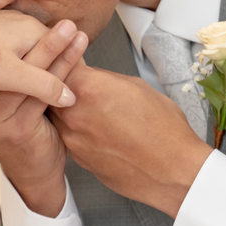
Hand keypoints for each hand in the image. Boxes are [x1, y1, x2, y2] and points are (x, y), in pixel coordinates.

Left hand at [51, 66, 212, 218]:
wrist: (173, 171)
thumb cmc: (163, 128)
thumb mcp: (136, 86)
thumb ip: (103, 78)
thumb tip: (89, 75)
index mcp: (88, 89)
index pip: (59, 64)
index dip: (64, 57)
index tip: (67, 55)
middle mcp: (73, 114)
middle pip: (51, 90)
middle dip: (59, 83)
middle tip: (73, 79)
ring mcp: (73, 139)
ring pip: (57, 115)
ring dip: (66, 108)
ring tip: (88, 106)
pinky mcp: (78, 159)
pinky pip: (69, 136)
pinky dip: (77, 129)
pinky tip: (95, 128)